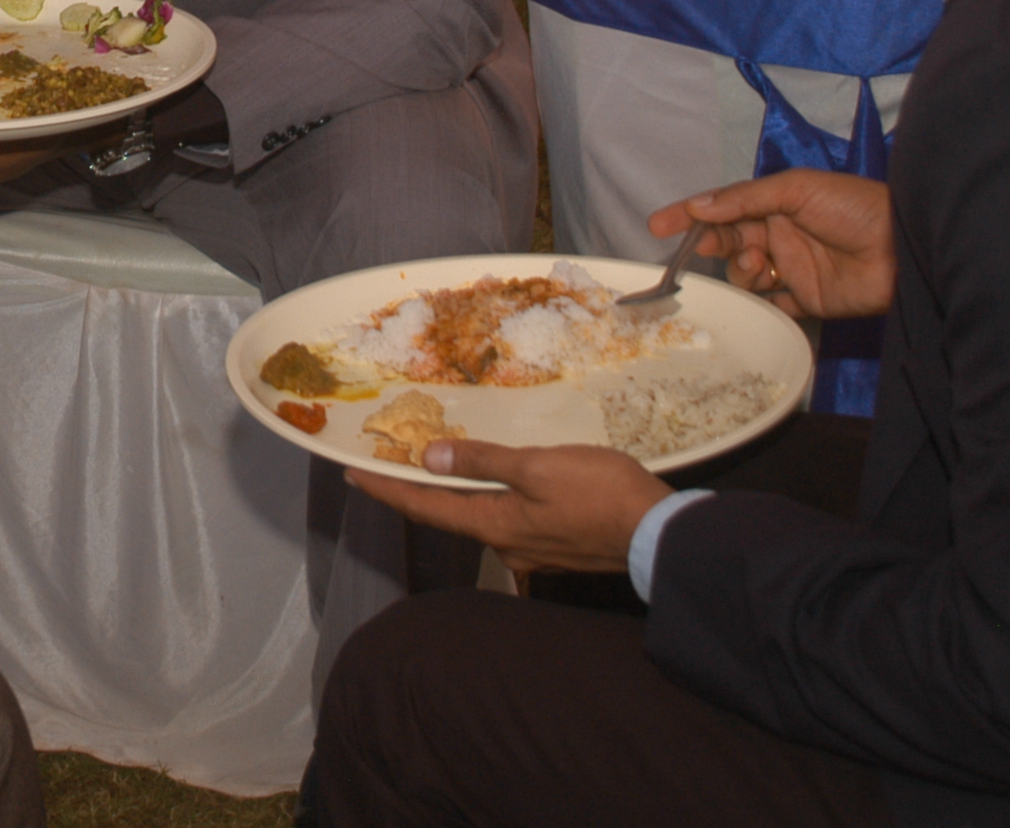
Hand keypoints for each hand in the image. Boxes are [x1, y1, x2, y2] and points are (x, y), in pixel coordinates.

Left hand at [348, 442, 669, 572]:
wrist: (656, 534)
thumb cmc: (599, 494)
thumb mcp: (538, 467)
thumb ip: (485, 462)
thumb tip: (430, 460)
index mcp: (494, 524)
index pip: (425, 506)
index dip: (386, 488)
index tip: (352, 472)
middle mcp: (506, 543)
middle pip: (448, 514)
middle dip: (415, 490)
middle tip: (386, 464)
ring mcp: (533, 548)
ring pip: (479, 516)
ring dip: (454, 493)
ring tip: (436, 466)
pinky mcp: (556, 545)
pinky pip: (509, 518)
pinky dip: (489, 498)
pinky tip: (497, 483)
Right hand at [651, 169, 893, 321]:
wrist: (905, 248)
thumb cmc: (854, 206)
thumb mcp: (797, 188)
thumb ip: (745, 198)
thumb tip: (699, 207)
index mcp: (776, 204)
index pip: (724, 209)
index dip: (690, 217)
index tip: (658, 226)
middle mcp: (780, 235)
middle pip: (730, 243)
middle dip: (716, 245)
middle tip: (712, 248)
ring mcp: (793, 269)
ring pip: (746, 276)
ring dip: (742, 272)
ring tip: (759, 266)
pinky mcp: (809, 301)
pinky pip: (773, 307)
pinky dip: (762, 306)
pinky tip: (763, 298)